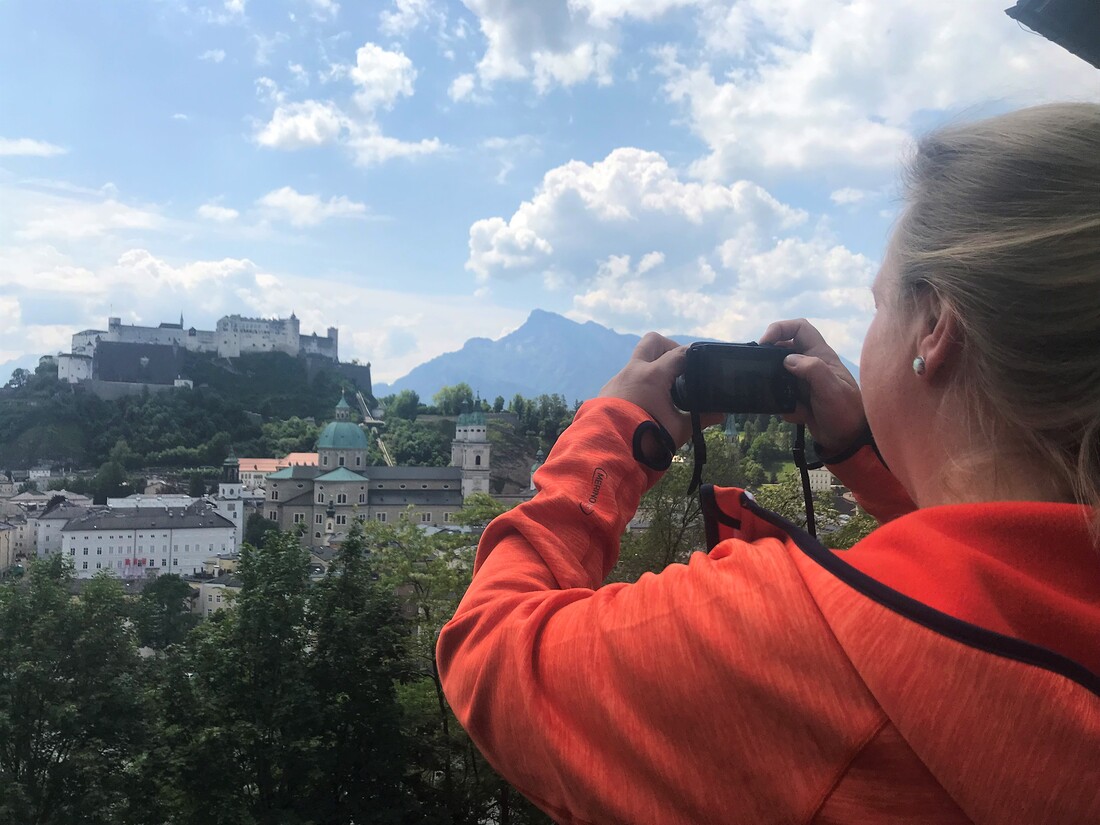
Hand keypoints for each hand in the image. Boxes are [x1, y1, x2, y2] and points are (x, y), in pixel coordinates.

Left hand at [599, 333, 696, 447]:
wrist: (610, 452)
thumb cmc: (648, 438)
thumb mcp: (678, 429)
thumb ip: (699, 419)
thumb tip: (719, 414)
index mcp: (654, 375)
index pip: (679, 353)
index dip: (694, 355)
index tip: (703, 363)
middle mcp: (634, 371)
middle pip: (652, 341)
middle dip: (667, 348)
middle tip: (678, 367)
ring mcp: (618, 380)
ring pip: (637, 362)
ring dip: (651, 368)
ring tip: (664, 390)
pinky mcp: (607, 392)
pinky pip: (626, 379)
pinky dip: (639, 384)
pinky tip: (645, 402)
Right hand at [759, 319, 865, 455]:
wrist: (848, 441)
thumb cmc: (845, 412)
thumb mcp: (831, 389)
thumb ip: (812, 370)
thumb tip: (788, 360)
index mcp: (820, 355)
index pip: (799, 328)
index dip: (780, 329)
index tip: (765, 343)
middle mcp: (810, 365)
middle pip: (783, 350)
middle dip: (771, 362)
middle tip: (763, 374)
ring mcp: (803, 382)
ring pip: (779, 375)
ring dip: (777, 388)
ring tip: (784, 400)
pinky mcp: (799, 399)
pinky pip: (782, 397)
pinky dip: (784, 407)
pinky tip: (798, 415)